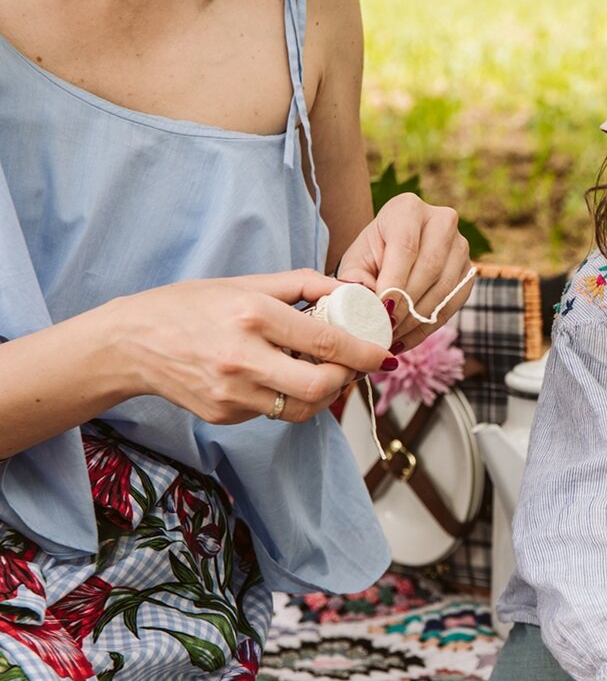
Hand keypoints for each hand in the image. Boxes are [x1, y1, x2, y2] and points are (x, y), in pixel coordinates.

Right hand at [117, 270, 394, 423]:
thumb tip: (349, 291)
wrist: (131, 343)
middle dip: (346, 379)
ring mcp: (231, 393)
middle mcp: (242, 358)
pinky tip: (281, 378)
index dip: (362, 352)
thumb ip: (303, 284)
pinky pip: (273, 412)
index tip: (383, 354)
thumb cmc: (193, 305)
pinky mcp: (223, 415)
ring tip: (323, 372)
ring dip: (323, 395)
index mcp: (252, 317)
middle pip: (318, 387)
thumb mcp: (247, 283)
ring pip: (300, 409)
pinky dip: (288, 398)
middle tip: (352, 366)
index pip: (324, 341)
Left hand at [336, 193, 474, 353]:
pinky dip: (429, 325)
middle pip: (429, 268)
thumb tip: (362, 306)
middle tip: (385, 329)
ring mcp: (461, 245)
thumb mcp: (356, 263)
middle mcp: (442, 220)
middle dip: (406, 304)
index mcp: (408, 208)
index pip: (405, 247)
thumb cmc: (372, 257)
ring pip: (445, 287)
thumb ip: (355, 282)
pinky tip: (407, 338)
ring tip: (392, 336)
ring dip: (417, 318)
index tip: (381, 311)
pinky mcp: (470, 270)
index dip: (394, 282)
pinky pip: (454, 302)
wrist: (394, 253)